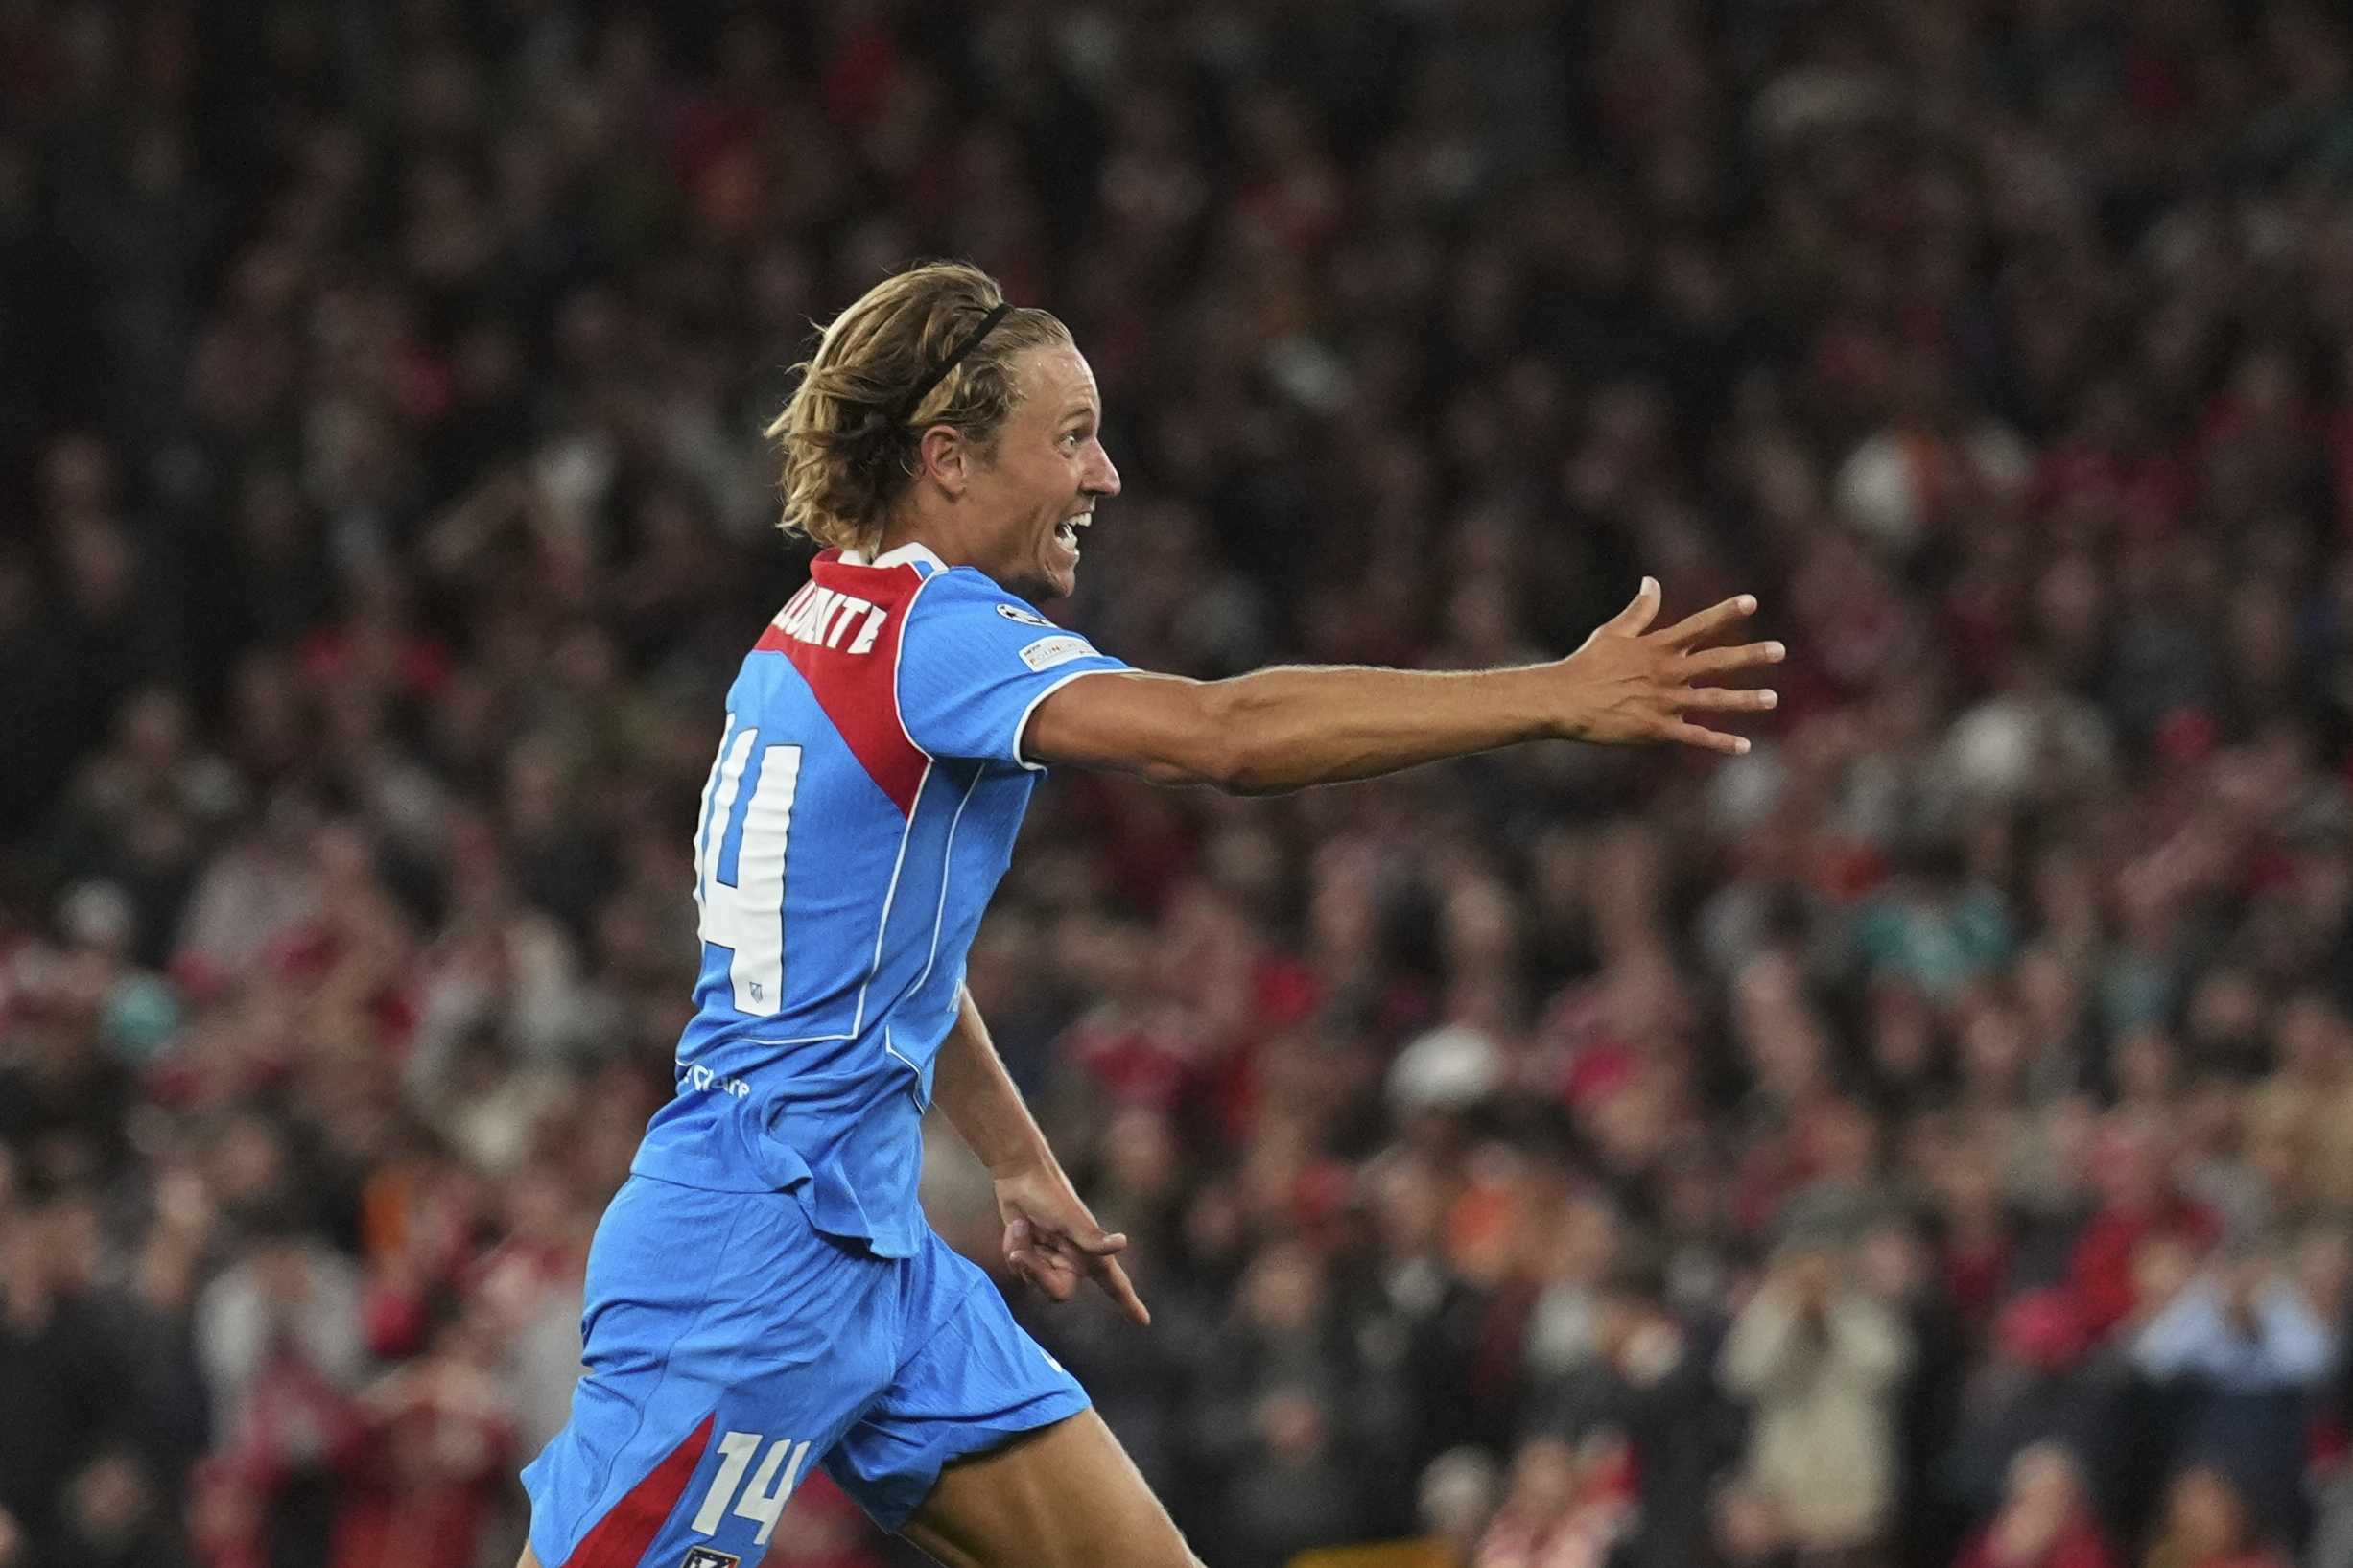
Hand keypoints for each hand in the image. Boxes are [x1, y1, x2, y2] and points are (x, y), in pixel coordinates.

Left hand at [993, 1163, 1149, 1325]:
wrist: (1020, 1172)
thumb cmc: (1050, 1194)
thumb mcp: (1071, 1219)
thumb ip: (1094, 1239)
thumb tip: (1122, 1243)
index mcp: (1091, 1252)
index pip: (1116, 1285)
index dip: (1130, 1304)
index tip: (1144, 1322)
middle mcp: (1074, 1257)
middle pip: (1057, 1292)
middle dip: (1037, 1273)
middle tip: (1023, 1253)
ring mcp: (1052, 1255)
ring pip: (1033, 1280)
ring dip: (1022, 1255)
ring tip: (1021, 1227)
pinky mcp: (1032, 1250)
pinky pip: (1019, 1267)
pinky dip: (1013, 1247)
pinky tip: (1016, 1227)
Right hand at [1555, 579, 1781, 753]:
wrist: (1564, 700)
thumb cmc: (1586, 665)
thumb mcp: (1613, 632)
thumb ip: (1639, 611)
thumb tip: (1652, 582)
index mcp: (1657, 647)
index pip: (1698, 626)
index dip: (1726, 613)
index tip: (1751, 603)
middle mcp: (1667, 672)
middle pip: (1716, 662)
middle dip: (1750, 656)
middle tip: (1779, 650)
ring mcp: (1664, 702)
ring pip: (1713, 700)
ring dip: (1745, 700)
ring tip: (1771, 698)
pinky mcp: (1656, 729)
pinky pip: (1695, 736)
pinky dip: (1719, 742)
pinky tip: (1743, 746)